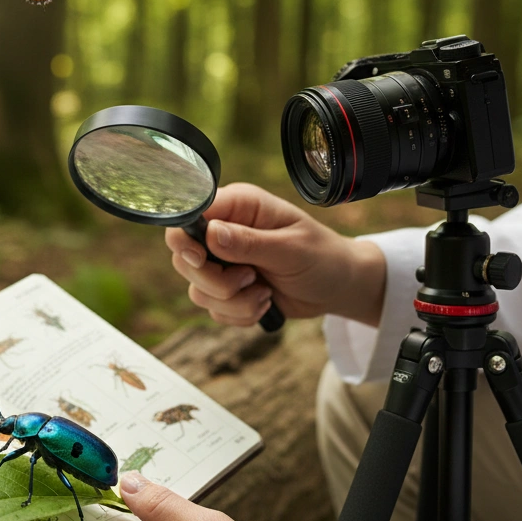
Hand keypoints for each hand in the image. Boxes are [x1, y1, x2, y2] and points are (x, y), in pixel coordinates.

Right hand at [165, 182, 386, 327]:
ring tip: (265, 294)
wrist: (338, 287)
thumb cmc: (322, 257)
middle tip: (251, 279)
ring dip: (233, 302)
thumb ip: (249, 242)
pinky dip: (239, 314)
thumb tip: (211, 234)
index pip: (190, 215)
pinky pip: (212, 309)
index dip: (185, 239)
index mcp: (239, 206)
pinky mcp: (227, 289)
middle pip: (184, 258)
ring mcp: (223, 262)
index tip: (202, 259)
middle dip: (216, 281)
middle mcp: (224, 231)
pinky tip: (264, 302)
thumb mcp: (290, 249)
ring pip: (197, 289)